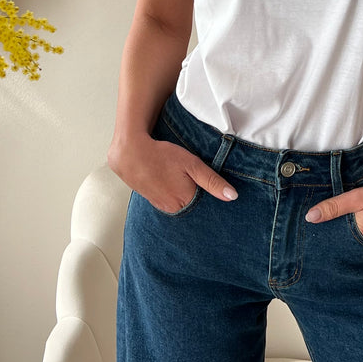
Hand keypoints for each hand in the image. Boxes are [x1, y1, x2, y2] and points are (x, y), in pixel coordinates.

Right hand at [108, 133, 236, 213]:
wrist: (130, 153)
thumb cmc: (162, 156)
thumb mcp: (192, 164)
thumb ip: (212, 181)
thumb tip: (232, 196)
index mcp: (185, 201)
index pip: (205, 206)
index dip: (209, 197)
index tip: (209, 189)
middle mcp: (173, 208)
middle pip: (192, 205)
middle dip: (197, 196)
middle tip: (193, 180)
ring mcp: (160, 205)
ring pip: (179, 203)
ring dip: (182, 194)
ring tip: (181, 179)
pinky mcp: (151, 200)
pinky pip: (167, 200)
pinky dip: (171, 193)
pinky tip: (170, 181)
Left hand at [304, 180, 362, 245]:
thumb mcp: (358, 198)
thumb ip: (334, 206)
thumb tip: (310, 217)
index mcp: (360, 235)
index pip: (337, 239)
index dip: (328, 235)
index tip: (317, 236)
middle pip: (349, 239)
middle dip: (340, 235)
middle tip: (328, 231)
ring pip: (362, 235)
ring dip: (356, 229)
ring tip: (347, 223)